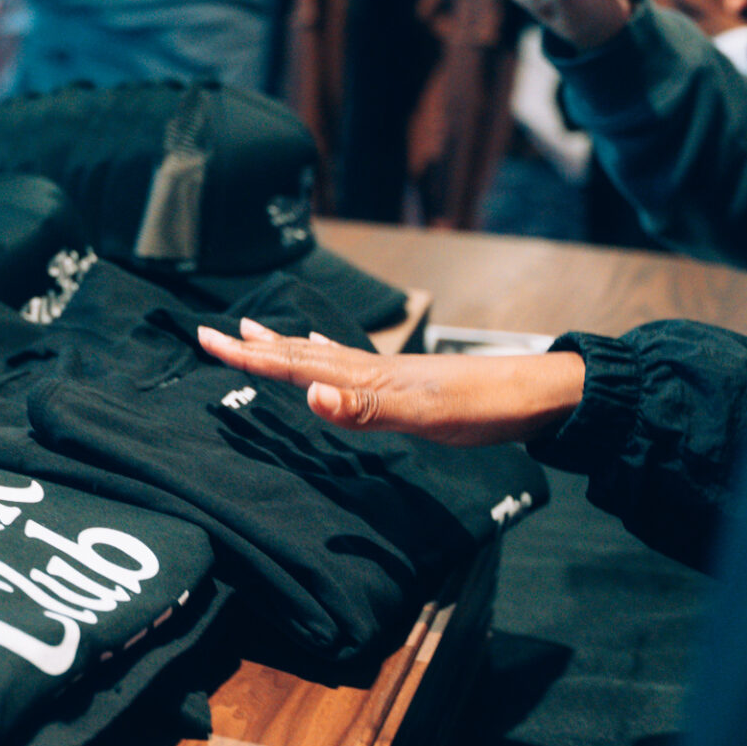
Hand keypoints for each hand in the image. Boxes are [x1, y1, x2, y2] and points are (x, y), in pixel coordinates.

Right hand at [198, 319, 586, 445]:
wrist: (538, 396)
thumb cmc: (484, 409)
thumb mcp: (423, 416)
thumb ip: (364, 409)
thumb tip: (311, 395)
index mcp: (365, 378)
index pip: (295, 366)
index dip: (250, 356)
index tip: (208, 341)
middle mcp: (369, 369)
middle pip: (298, 354)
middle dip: (253, 346)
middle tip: (211, 334)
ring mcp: (385, 373)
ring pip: (318, 356)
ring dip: (281, 346)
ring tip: (251, 329)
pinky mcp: (402, 381)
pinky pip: (346, 361)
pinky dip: (321, 354)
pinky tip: (320, 347)